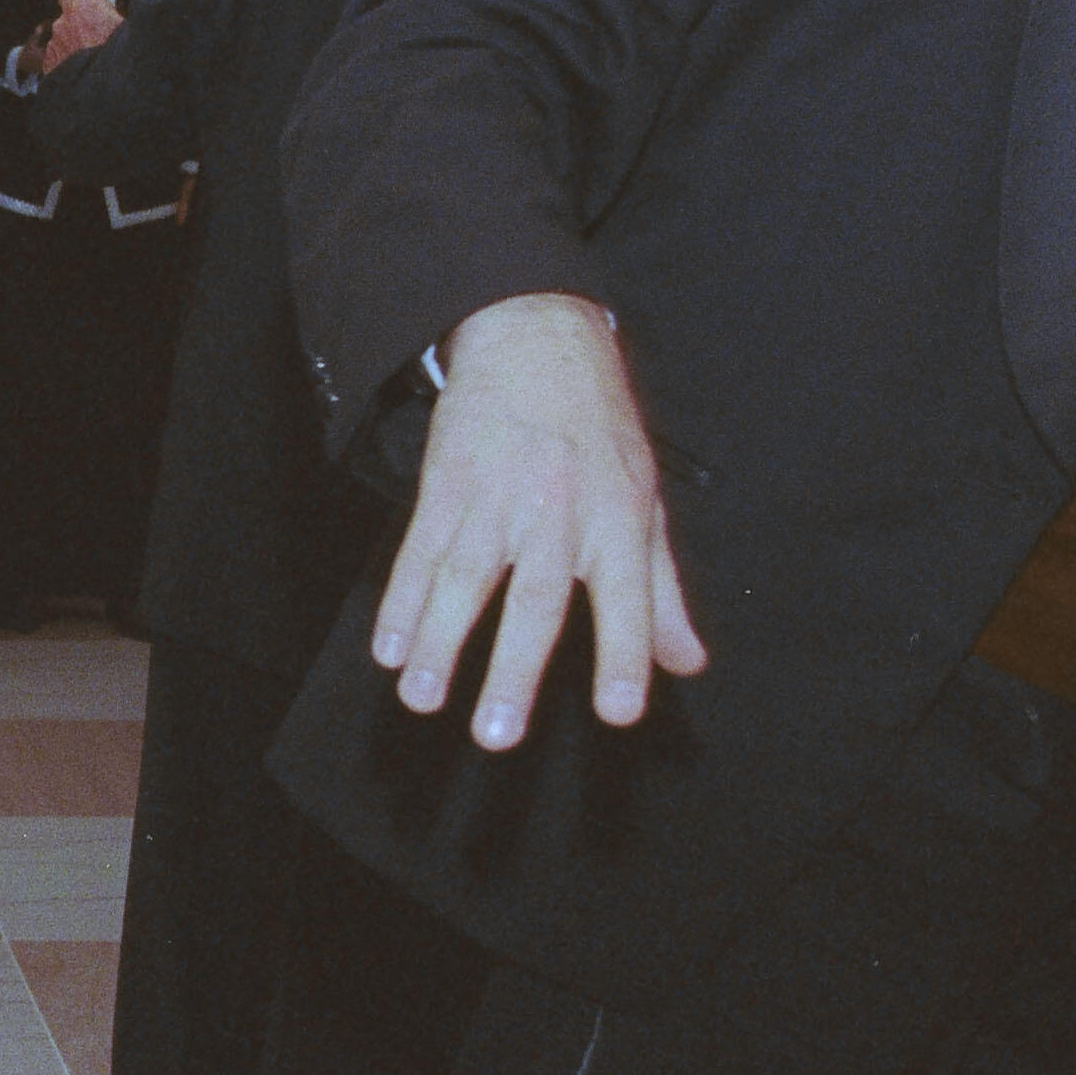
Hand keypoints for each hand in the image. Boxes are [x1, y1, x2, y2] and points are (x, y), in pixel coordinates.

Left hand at [39, 0, 123, 71]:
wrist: (105, 90)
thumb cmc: (120, 56)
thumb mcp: (122, 24)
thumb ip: (104, 6)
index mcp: (81, 9)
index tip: (88, 4)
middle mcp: (64, 23)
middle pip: (66, 17)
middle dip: (76, 23)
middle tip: (92, 33)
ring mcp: (55, 44)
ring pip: (61, 37)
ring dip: (72, 43)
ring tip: (90, 58)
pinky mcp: (49, 63)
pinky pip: (57, 55)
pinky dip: (66, 59)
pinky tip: (82, 68)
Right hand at [372, 292, 706, 747]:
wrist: (537, 341)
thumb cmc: (599, 429)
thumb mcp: (646, 503)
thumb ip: (662, 593)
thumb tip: (687, 663)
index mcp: (618, 520)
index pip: (628, 598)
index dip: (625, 655)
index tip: (618, 712)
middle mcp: (559, 514)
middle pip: (534, 600)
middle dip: (511, 670)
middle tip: (495, 733)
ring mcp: (497, 500)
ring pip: (465, 579)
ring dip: (439, 642)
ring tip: (421, 696)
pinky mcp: (447, 486)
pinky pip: (419, 550)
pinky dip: (400, 601)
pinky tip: (388, 646)